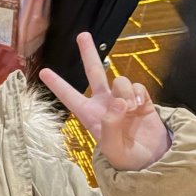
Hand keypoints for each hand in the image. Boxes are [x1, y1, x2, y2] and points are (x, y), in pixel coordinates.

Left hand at [40, 32, 170, 171]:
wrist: (152, 160)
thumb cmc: (126, 159)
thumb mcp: (112, 148)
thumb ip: (112, 124)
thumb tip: (119, 100)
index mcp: (90, 115)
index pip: (70, 97)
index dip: (57, 84)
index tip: (43, 71)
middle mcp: (104, 103)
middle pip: (94, 73)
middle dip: (88, 53)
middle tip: (83, 35)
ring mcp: (122, 100)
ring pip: (120, 81)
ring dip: (126, 92)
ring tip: (132, 110)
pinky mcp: (141, 99)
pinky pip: (138, 86)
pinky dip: (140, 95)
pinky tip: (142, 107)